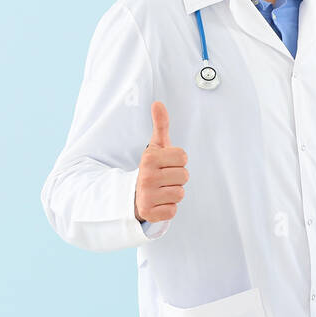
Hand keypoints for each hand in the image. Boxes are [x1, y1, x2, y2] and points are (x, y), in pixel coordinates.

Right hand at [134, 101, 188, 223]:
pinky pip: (173, 210)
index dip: (177, 161)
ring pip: (180, 193)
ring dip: (173, 193)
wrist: (131, 195)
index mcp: (149, 158)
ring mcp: (146, 196)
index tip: (165, 164)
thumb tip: (158, 103)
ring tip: (161, 190)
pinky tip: (158, 202)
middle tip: (163, 179)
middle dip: (177, 178)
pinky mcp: (149, 213)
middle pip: (184, 175)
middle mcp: (146, 176)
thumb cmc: (150, 169)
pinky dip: (168, 208)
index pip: (183, 156)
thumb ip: (160, 125)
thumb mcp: (155, 147)